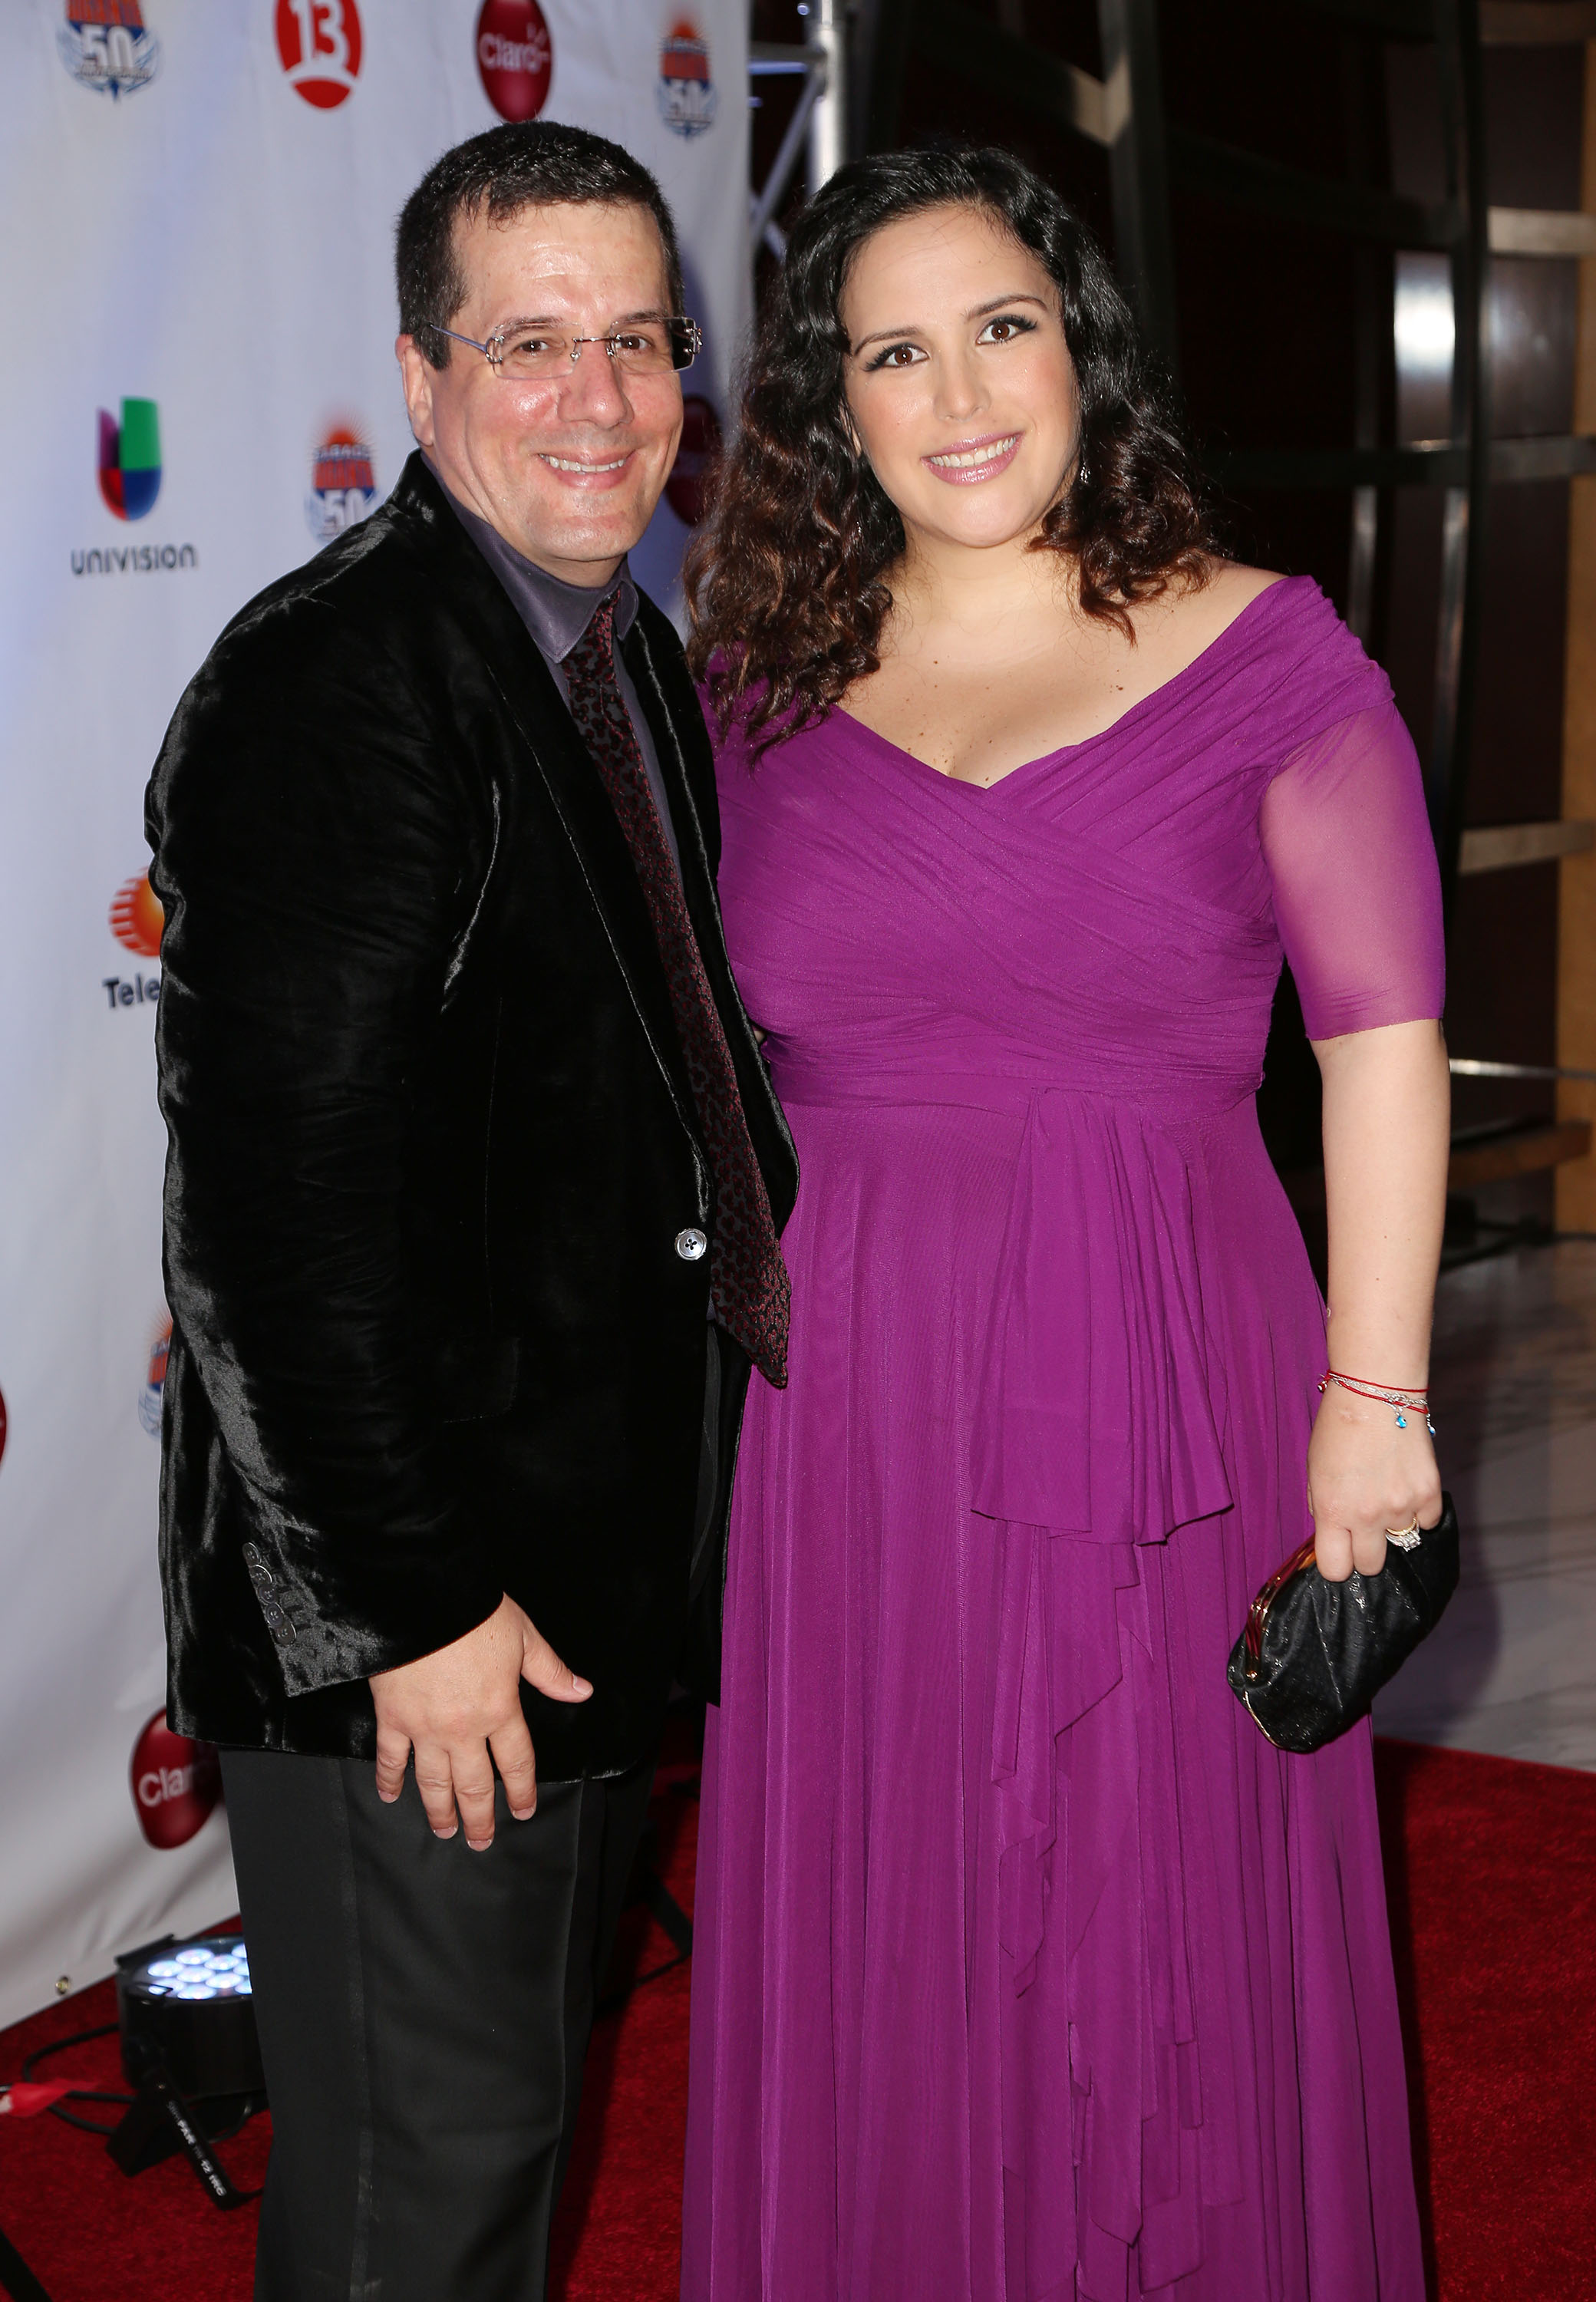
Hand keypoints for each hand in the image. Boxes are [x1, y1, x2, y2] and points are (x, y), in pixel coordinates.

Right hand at [369, 1595, 591, 1848]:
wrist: (422, 1599)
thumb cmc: (473, 1613)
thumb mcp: (524, 1636)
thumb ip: (550, 1671)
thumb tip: (581, 1691)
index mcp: (500, 1709)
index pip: (516, 1762)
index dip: (521, 1791)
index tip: (522, 1811)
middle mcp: (464, 1729)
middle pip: (473, 1785)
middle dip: (479, 1818)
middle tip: (481, 1841)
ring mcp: (425, 1728)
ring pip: (434, 1781)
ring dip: (440, 1811)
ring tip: (445, 1832)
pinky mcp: (393, 1718)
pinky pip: (391, 1757)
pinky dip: (389, 1780)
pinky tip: (390, 1797)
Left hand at [1306, 1384, 1441, 1581]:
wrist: (1375, 1394)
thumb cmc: (1338, 1430)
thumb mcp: (1315, 1474)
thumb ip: (1324, 1510)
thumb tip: (1334, 1538)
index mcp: (1332, 1512)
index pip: (1335, 1570)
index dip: (1337, 1564)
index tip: (1340, 1553)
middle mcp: (1367, 1516)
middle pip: (1370, 1566)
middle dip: (1366, 1551)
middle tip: (1364, 1527)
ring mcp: (1402, 1507)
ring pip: (1402, 1542)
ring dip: (1394, 1525)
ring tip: (1386, 1493)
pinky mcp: (1430, 1493)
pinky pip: (1428, 1521)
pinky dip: (1419, 1510)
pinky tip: (1407, 1485)